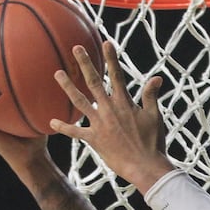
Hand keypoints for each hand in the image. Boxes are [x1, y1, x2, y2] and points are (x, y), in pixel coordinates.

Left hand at [50, 41, 171, 192]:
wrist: (145, 166)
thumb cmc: (153, 142)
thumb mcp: (155, 116)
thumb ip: (151, 96)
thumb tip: (157, 77)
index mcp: (125, 103)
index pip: (117, 75)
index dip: (111, 58)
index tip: (106, 43)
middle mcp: (109, 110)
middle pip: (94, 82)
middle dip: (85, 64)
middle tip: (76, 48)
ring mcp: (100, 124)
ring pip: (80, 101)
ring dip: (68, 87)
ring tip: (58, 74)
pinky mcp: (94, 139)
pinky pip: (75, 132)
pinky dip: (64, 127)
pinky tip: (52, 122)